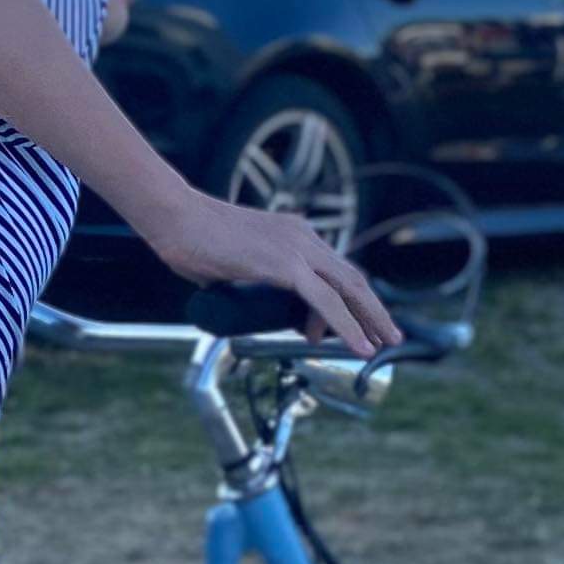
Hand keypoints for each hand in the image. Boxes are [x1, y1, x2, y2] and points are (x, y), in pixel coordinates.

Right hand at [145, 188, 403, 356]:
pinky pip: (326, 301)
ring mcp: (296, 248)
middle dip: (373, 309)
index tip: (355, 326)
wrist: (173, 217)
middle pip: (351, 277)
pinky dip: (348, 326)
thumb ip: (238, 278)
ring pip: (348, 289)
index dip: (350, 300)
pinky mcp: (285, 264)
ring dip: (370, 320)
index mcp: (293, 233)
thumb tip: (228, 298)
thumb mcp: (227, 262)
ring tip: (383, 345)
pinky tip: (359, 345)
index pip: (334, 269)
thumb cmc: (188, 238)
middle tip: (390, 335)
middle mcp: (302, 236)